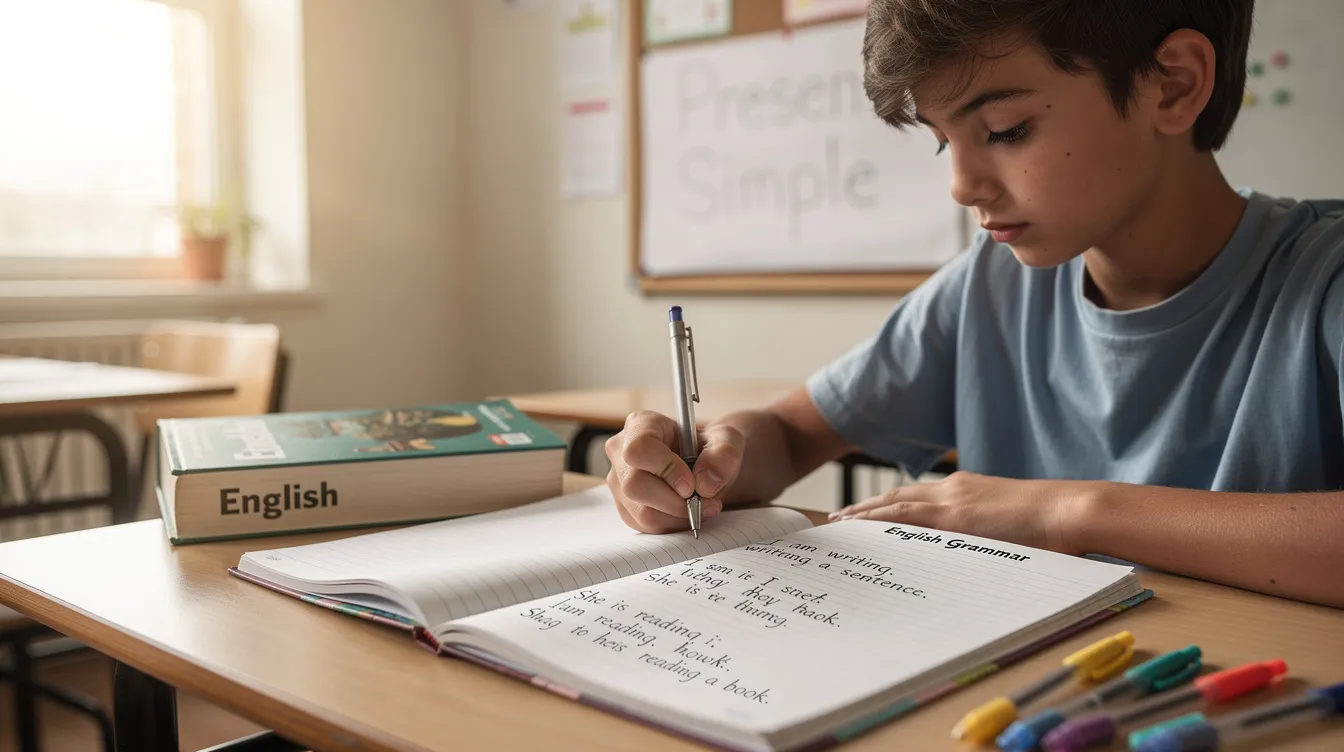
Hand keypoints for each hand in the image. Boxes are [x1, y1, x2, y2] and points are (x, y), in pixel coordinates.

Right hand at [604, 410, 744, 532]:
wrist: (703, 467)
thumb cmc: (708, 448)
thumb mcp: (726, 441)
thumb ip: (723, 454)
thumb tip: (705, 483)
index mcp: (640, 425)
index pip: (639, 449)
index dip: (666, 469)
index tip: (691, 483)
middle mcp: (621, 451)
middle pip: (635, 485)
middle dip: (675, 501)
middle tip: (704, 501)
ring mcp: (619, 481)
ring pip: (641, 512)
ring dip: (678, 516)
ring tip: (702, 506)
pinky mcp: (626, 507)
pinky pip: (645, 526)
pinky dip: (672, 525)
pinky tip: (687, 512)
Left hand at [829, 471, 1091, 554]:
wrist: (1069, 511)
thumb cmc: (1052, 525)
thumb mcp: (1009, 526)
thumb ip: (985, 533)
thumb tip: (973, 554)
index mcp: (967, 490)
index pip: (918, 497)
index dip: (890, 506)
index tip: (868, 515)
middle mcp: (954, 489)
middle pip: (899, 497)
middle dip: (868, 508)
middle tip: (841, 519)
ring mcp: (953, 500)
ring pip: (896, 504)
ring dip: (865, 513)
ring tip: (841, 524)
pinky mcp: (955, 514)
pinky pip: (906, 517)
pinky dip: (881, 521)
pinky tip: (862, 528)